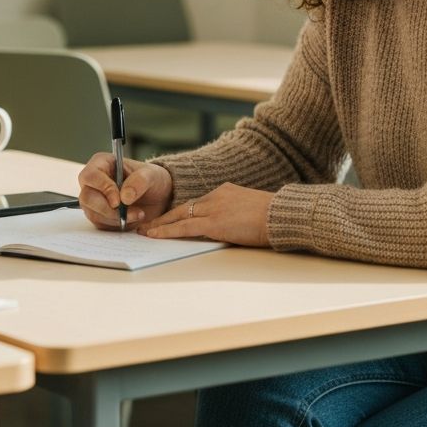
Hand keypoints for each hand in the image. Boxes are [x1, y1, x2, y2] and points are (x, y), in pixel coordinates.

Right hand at [78, 152, 172, 230]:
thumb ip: (140, 181)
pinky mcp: (100, 215)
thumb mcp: (152, 175)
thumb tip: (124, 196)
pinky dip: (117, 225)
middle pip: (86, 197)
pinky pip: (101, 224)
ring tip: (137, 214)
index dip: (102, 188)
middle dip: (107, 209)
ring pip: (93, 213)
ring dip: (115, 218)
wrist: (159, 198)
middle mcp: (94, 182)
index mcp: (102, 164)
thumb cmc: (153, 180)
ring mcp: (95, 200)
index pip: (90, 176)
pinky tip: (132, 219)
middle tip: (127, 213)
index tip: (117, 201)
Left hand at [142, 182, 273, 247]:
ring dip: (161, 225)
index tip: (170, 217)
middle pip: (184, 207)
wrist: (280, 215)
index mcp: (226, 191)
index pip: (197, 202)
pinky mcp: (213, 223)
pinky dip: (167, 231)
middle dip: (165, 217)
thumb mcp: (250, 210)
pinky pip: (184, 227)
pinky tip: (155, 235)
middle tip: (148, 223)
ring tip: (146, 231)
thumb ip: (234, 215)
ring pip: (180, 216)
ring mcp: (214, 208)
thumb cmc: (273, 217)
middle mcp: (217, 196)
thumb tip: (228, 227)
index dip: (181, 212)